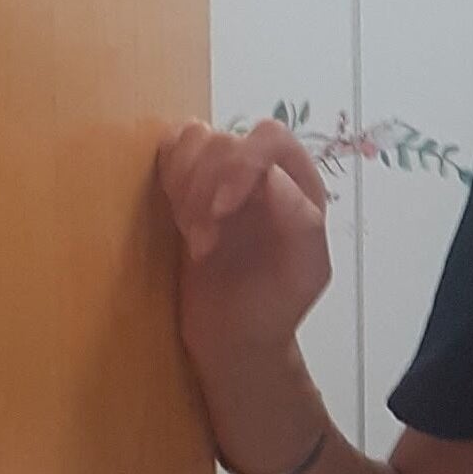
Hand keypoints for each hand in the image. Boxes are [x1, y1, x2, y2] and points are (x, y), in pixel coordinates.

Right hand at [155, 118, 333, 369]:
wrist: (235, 335)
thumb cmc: (275, 306)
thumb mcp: (305, 275)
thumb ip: (303, 224)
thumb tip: (273, 176)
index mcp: (299, 184)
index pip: (269, 138)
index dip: (240, 165)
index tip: (220, 212)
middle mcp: (263, 170)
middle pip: (224, 140)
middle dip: (203, 189)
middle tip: (201, 245)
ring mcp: (224, 175)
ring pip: (194, 140)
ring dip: (184, 188)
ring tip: (193, 238)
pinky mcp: (189, 184)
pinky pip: (170, 152)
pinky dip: (167, 177)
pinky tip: (177, 217)